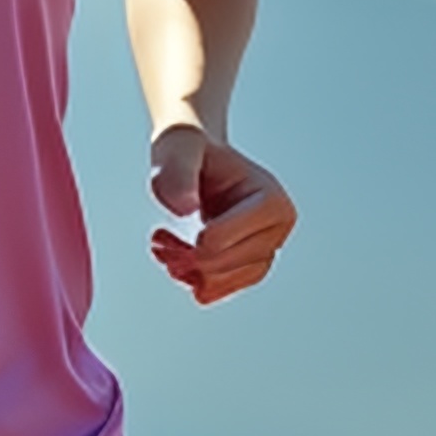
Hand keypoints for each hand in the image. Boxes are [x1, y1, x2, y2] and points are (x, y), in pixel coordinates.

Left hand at [149, 123, 295, 302]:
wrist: (193, 159)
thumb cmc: (189, 150)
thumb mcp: (178, 147)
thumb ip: (178, 173)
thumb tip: (184, 208)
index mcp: (271, 200)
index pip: (229, 240)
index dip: (194, 242)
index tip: (167, 227)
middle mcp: (277, 227)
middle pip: (229, 265)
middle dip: (187, 259)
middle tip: (158, 241)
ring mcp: (266, 246)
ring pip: (228, 281)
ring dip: (188, 273)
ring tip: (164, 249)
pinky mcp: (250, 262)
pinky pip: (225, 288)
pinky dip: (195, 282)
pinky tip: (174, 264)